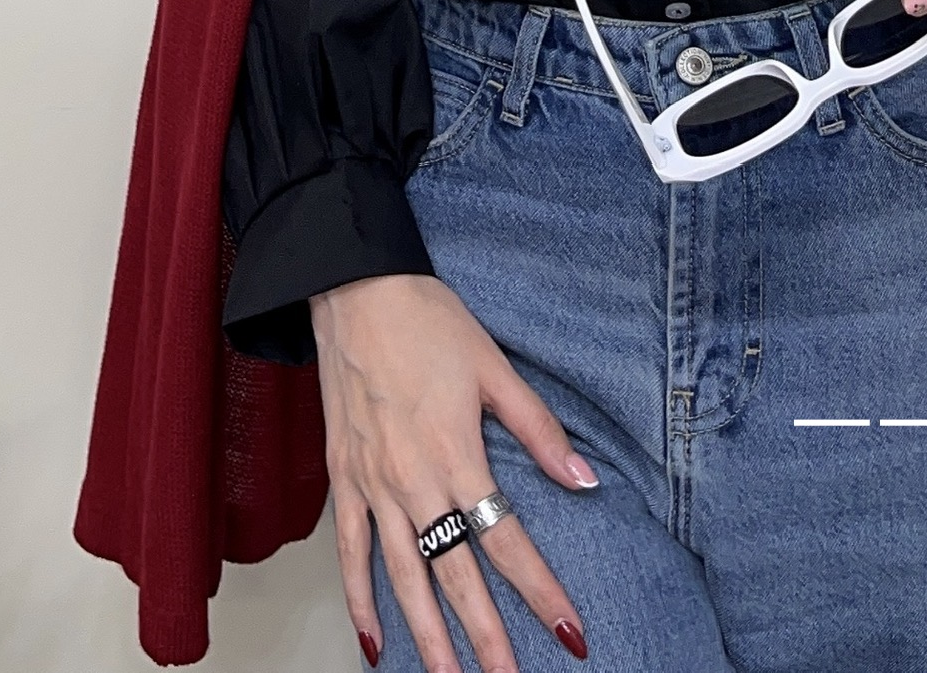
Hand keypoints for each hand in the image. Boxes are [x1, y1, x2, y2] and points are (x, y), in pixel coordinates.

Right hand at [311, 272, 596, 672]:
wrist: (354, 289)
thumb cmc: (428, 321)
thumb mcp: (494, 366)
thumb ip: (538, 428)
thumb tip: (584, 479)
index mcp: (456, 452)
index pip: (506, 538)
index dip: (540, 589)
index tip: (569, 631)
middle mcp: (413, 479)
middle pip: (455, 574)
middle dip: (486, 637)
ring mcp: (373, 484)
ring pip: (403, 578)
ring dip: (428, 637)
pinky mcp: (343, 479)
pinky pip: (349, 553)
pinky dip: (361, 601)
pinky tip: (376, 643)